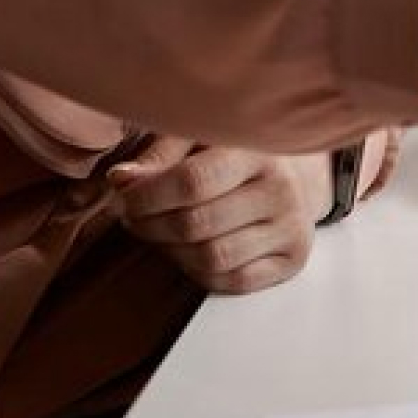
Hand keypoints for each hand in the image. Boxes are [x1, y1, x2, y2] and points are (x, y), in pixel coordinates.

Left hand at [107, 137, 331, 294]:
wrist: (296, 172)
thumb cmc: (235, 151)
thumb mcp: (199, 137)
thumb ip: (160, 156)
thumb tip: (121, 180)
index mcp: (257, 149)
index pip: (192, 182)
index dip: (147, 196)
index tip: (123, 199)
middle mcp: (281, 190)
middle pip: (196, 224)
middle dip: (151, 225)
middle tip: (133, 217)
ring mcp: (290, 228)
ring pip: (211, 258)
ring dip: (171, 251)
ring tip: (159, 233)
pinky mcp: (292, 259)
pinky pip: (231, 281)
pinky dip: (198, 271)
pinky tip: (188, 250)